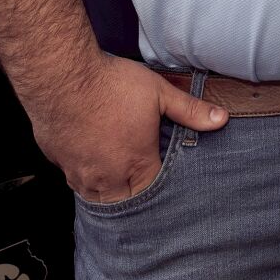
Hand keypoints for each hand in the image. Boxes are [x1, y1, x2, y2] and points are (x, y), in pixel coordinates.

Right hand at [31, 54, 227, 202]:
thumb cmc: (110, 84)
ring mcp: (78, 172)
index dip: (160, 192)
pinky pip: (73, 180)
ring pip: (95, 197)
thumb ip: (190, 110)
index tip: (164, 186)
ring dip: (107, 193)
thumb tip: (221, 119)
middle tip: (141, 188)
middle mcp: (106, 176)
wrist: (61, 76)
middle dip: (133, 198)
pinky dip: (84, 178)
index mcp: (135, 164)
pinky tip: (91, 162)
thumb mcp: (159, 93)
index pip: (152, 195)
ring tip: (117, 182)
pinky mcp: (58, 161)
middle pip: (123, 203)